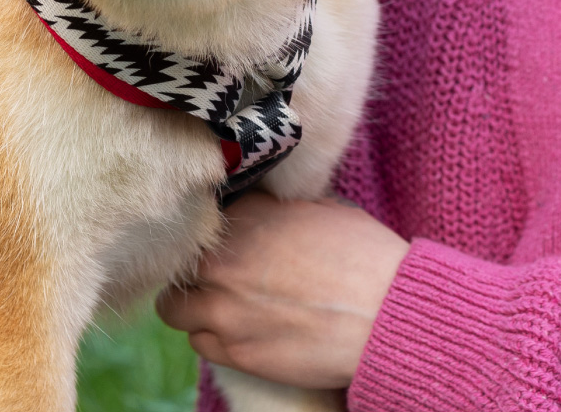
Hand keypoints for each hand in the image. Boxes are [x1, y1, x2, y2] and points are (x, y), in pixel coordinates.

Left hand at [156, 193, 410, 388]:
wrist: (386, 317)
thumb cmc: (367, 259)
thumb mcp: (326, 210)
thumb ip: (281, 210)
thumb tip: (267, 211)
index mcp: (247, 217)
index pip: (204, 217)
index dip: (217, 230)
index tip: (228, 239)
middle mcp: (224, 260)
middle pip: (180, 263)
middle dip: (196, 268)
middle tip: (219, 275)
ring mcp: (223, 309)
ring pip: (174, 307)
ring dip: (195, 305)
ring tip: (223, 306)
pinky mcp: (234, 351)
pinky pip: (198, 343)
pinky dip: (211, 337)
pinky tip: (238, 331)